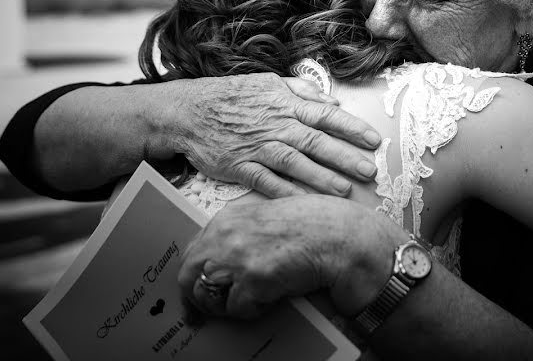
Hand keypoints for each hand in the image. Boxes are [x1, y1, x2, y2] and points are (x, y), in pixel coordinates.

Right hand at [161, 74, 380, 196]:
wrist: (188, 111)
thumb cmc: (231, 96)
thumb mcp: (268, 82)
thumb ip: (302, 90)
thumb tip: (333, 101)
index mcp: (285, 103)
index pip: (326, 115)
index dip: (352, 128)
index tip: (373, 140)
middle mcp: (275, 125)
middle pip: (315, 141)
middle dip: (344, 157)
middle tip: (369, 170)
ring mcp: (257, 147)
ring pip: (295, 163)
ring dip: (321, 177)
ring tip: (344, 190)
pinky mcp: (240, 166)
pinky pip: (267, 182)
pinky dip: (287, 192)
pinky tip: (305, 203)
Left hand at [178, 195, 400, 317]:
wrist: (343, 237)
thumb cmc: (317, 226)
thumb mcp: (270, 218)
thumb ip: (243, 233)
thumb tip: (223, 260)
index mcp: (229, 217)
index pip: (193, 250)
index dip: (193, 274)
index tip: (194, 291)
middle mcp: (226, 234)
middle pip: (189, 274)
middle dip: (196, 298)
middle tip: (203, 316)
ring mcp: (236, 257)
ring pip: (207, 295)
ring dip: (227, 305)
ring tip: (252, 301)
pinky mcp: (252, 280)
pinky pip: (238, 309)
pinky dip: (254, 311)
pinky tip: (273, 298)